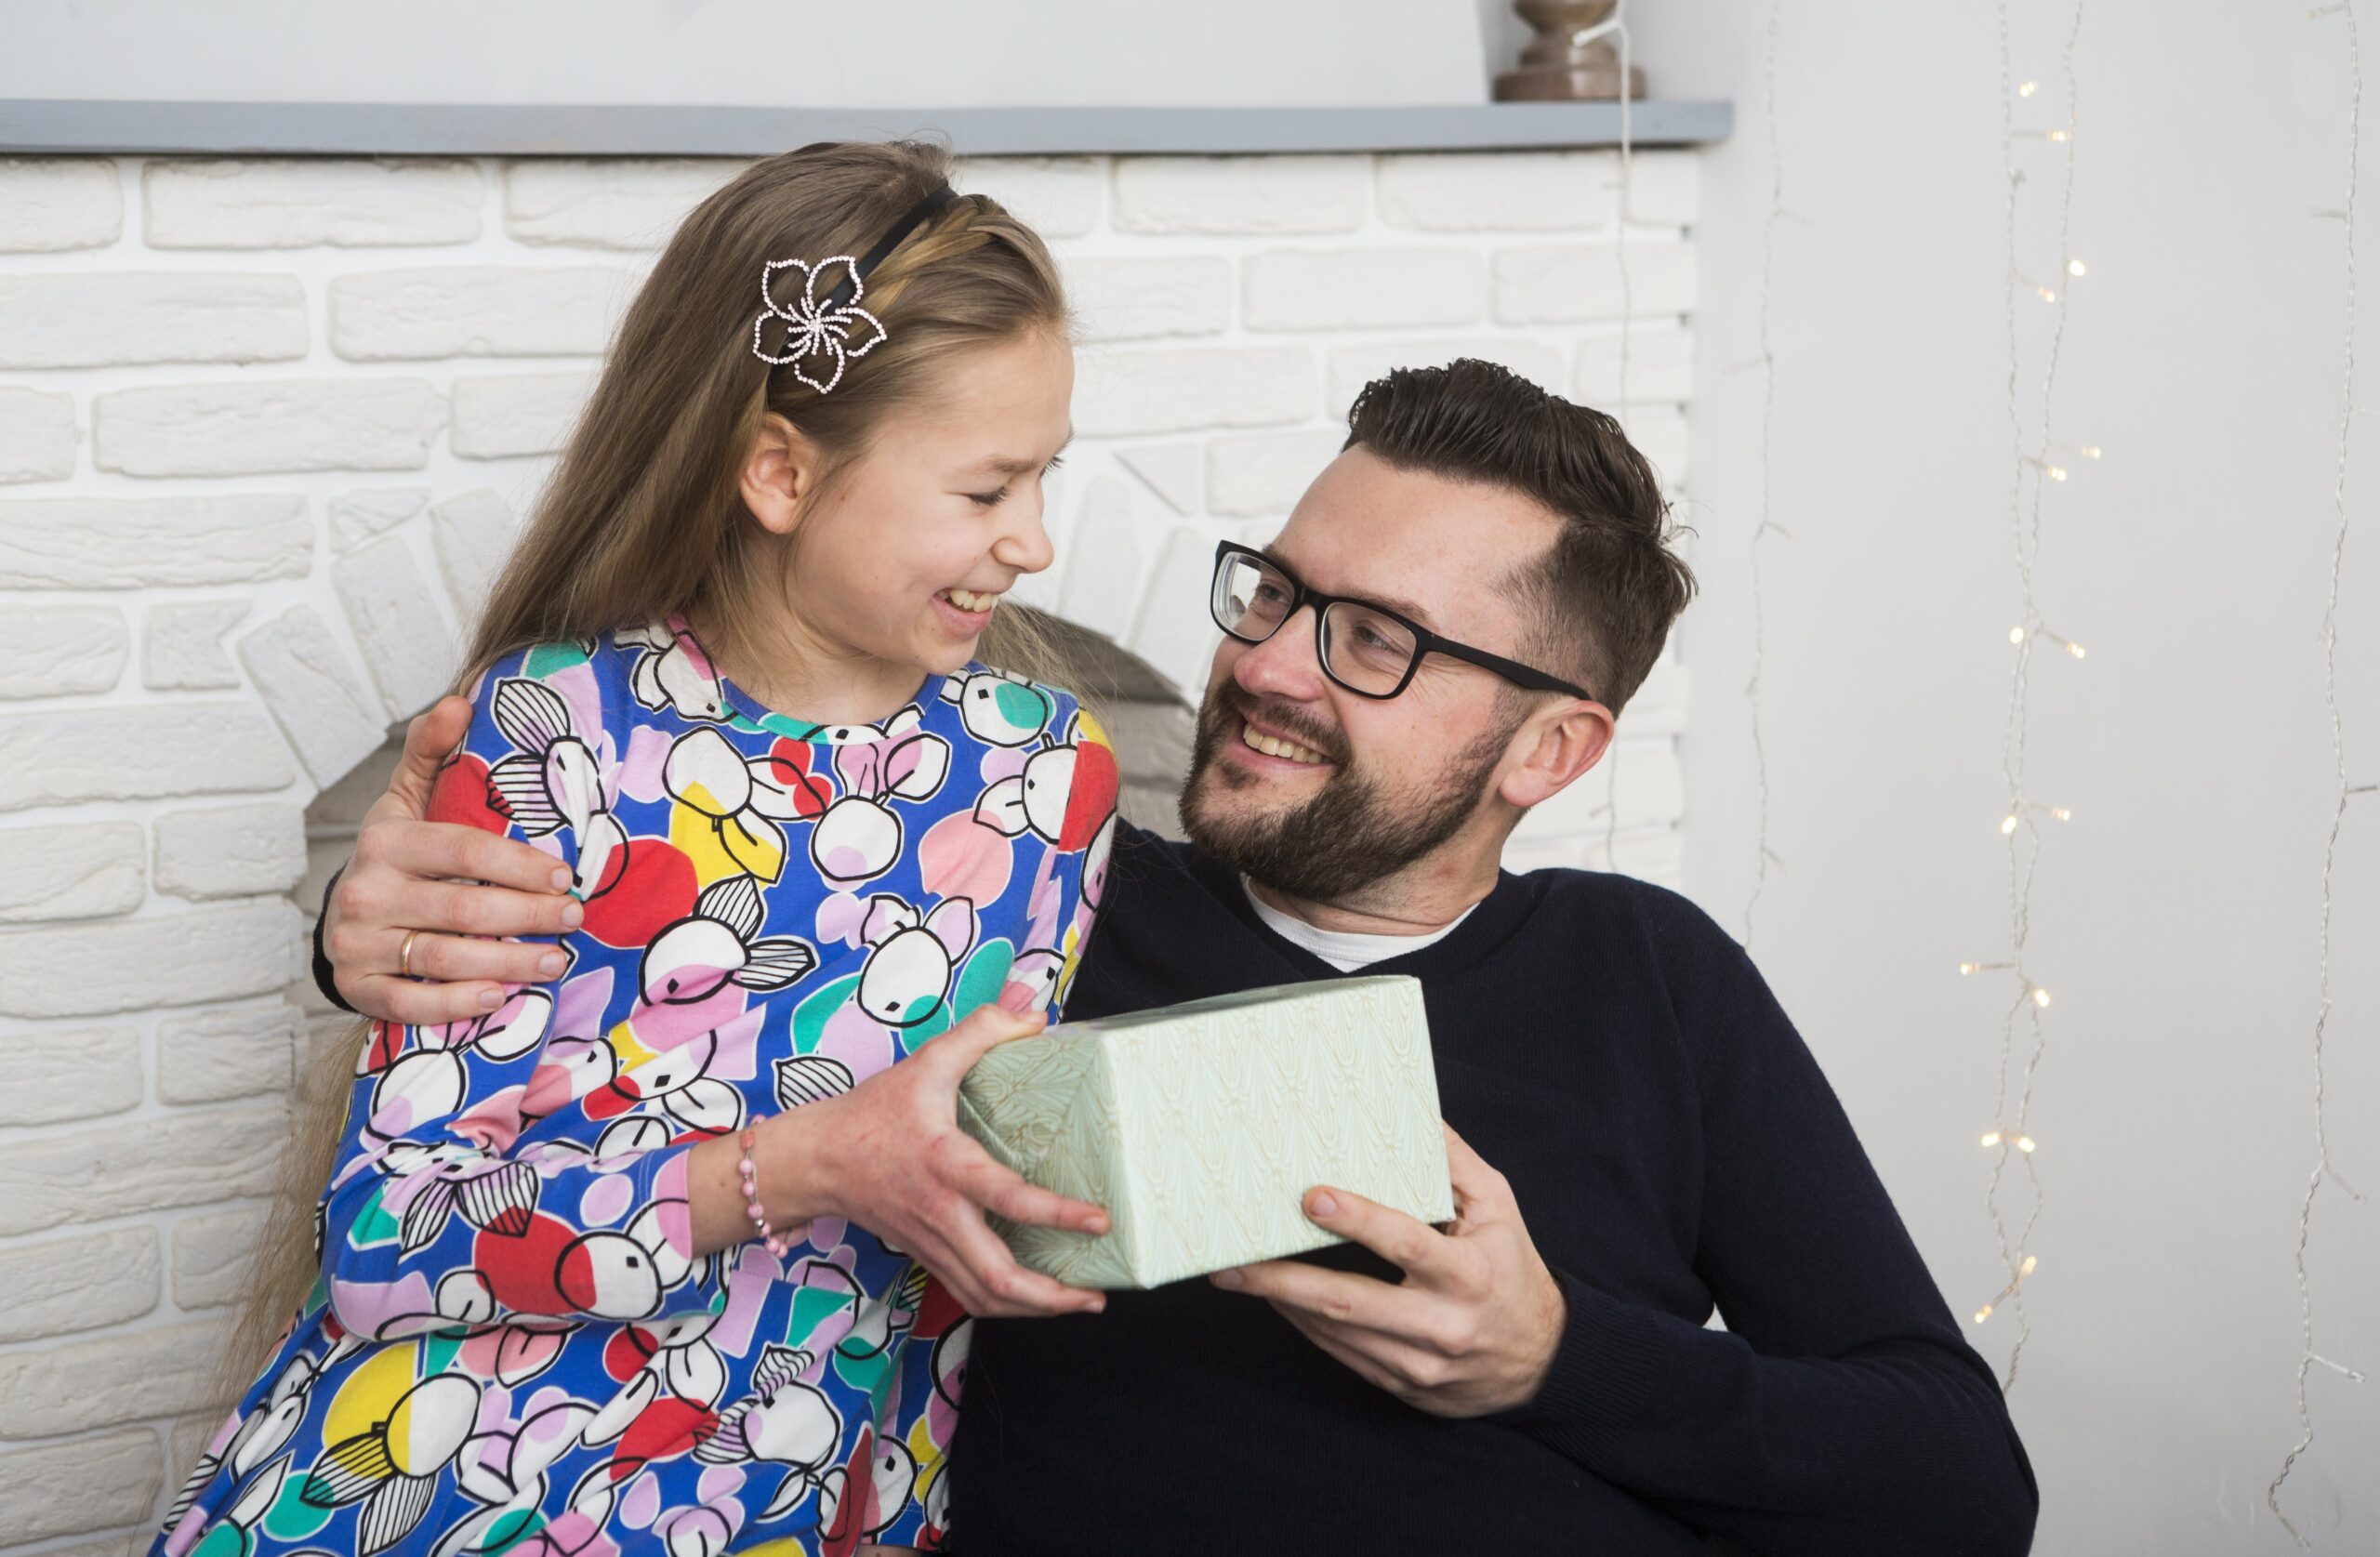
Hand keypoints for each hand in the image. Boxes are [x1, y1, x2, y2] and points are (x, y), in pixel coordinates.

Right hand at [325, 695, 583, 1024]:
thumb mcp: (408, 798)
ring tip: (556, 961)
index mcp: (386, 841)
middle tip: (574, 918)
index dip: (521, 865)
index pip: (466, 851)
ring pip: (446, 957)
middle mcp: (367, 892)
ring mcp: (359, 944)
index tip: (567, 875)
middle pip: (464, 908)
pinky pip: (412, 1003)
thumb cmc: (397, 855)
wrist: (345, 915)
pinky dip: (457, 1004)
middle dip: (529, 916)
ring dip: (509, 963)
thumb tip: (461, 700)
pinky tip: (498, 997)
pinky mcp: (359, 989)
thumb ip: (433, 751)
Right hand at [772, 1003, 1111, 1319]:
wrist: (816, 1160)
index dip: (1058, 1214)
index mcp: (947, 1167)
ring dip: (1034, 1310)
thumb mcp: (926, 1062)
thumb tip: (1035, 1017)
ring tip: (1079, 1302)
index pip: (1009, 1199)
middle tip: (1097, 1296)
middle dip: (1052, 1297)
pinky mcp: (926, 1256)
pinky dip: (1005, 1304)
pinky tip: (1034, 1298)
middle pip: (998, 1279)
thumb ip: (981, 1031)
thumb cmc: (872, 1114)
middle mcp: (942, 1216)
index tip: (1099, 1220)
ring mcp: (932, 1244)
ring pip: (984, 1297)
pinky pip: (969, 1294)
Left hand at [1210, 1123, 1565, 1416]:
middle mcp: (1443, 1325)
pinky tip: (1277, 1300)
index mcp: (1469, 1274)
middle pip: (1350, 1301)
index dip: (1358, 1219)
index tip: (1312, 1197)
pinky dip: (1304, 1325)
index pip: (1406, 1244)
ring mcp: (1419, 1362)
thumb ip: (1455, 1163)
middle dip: (1283, 1281)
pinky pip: (1341, 1354)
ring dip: (1282, 1302)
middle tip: (1233, 1262)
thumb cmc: (1512, 1270)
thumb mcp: (1498, 1209)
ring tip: (1238, 1275)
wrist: (1541, 1360)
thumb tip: (1414, 1112)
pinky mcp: (1401, 1385)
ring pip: (1336, 1331)